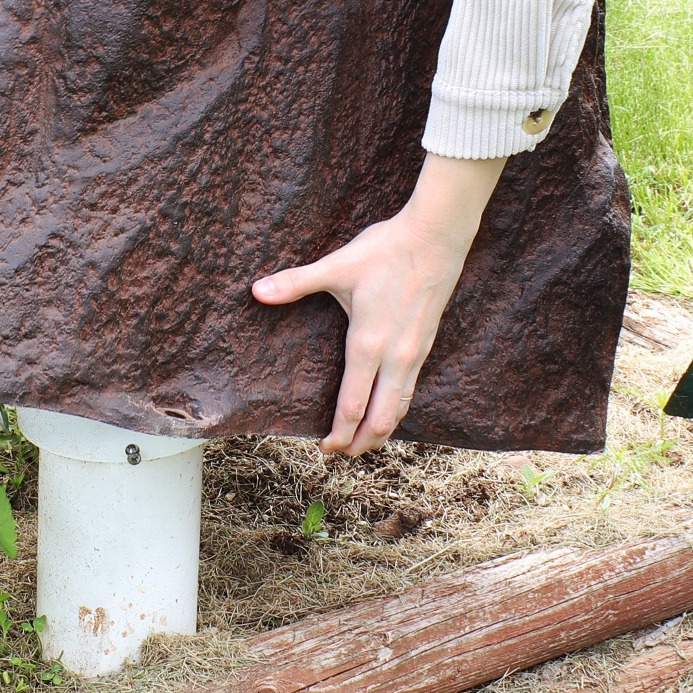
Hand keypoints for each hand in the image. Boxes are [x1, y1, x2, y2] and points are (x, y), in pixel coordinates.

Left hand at [252, 154, 505, 454]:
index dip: (340, 431)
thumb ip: (296, 282)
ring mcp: (415, 353)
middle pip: (382, 417)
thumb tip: (256, 291)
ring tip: (364, 444)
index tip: (324, 447)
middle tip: (341, 455)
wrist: (436, 236)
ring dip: (382, 431)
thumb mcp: (336, 266)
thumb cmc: (385, 250)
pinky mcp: (426, 344)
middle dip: (361, 442)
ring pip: (401, 407)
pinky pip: (412, 389)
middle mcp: (395, 356)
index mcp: (369, 342)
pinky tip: (389, 410)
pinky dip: (398, 409)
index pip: (353, 403)